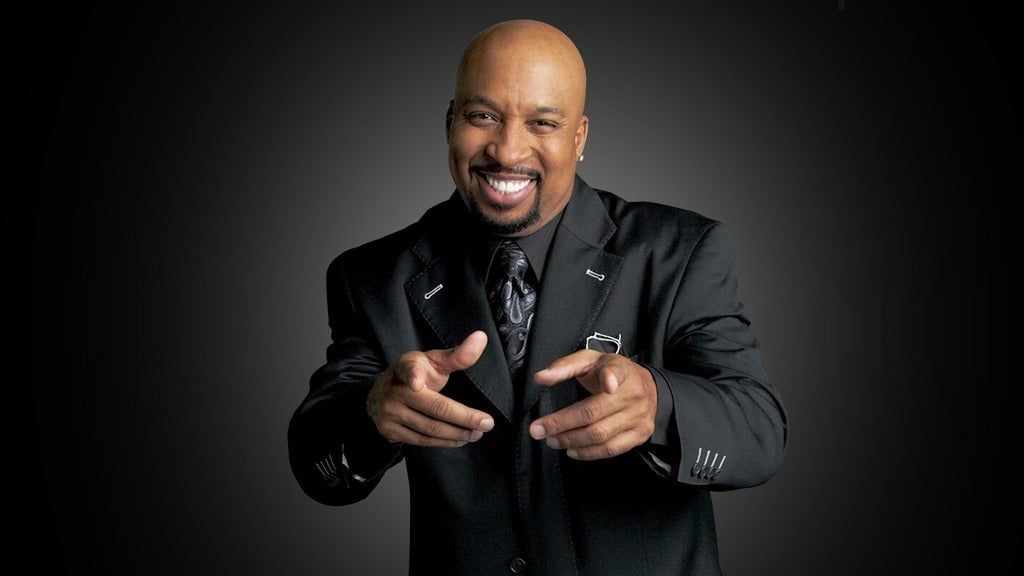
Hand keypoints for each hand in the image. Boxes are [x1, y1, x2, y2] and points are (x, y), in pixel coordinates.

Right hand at [367, 330, 495, 446]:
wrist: (378, 393)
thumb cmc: (414, 373)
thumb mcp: (432, 360)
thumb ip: (458, 355)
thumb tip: (481, 338)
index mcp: (404, 367)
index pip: (409, 370)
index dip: (412, 376)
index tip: (416, 383)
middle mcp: (394, 391)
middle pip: (434, 408)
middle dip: (464, 418)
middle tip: (487, 423)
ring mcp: (389, 414)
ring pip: (430, 429)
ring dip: (458, 433)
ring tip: (477, 432)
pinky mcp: (389, 432)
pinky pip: (422, 441)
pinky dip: (444, 442)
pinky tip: (460, 439)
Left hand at [529, 349, 656, 459]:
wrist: (647, 385)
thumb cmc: (613, 372)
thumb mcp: (591, 360)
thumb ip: (565, 366)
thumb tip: (540, 377)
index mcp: (621, 371)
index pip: (616, 373)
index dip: (611, 378)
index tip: (607, 383)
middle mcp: (634, 395)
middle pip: (594, 413)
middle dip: (562, 424)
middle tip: (538, 430)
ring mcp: (639, 417)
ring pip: (601, 435)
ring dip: (571, 441)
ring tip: (552, 440)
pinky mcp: (640, 434)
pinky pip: (612, 449)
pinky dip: (589, 453)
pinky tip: (573, 450)